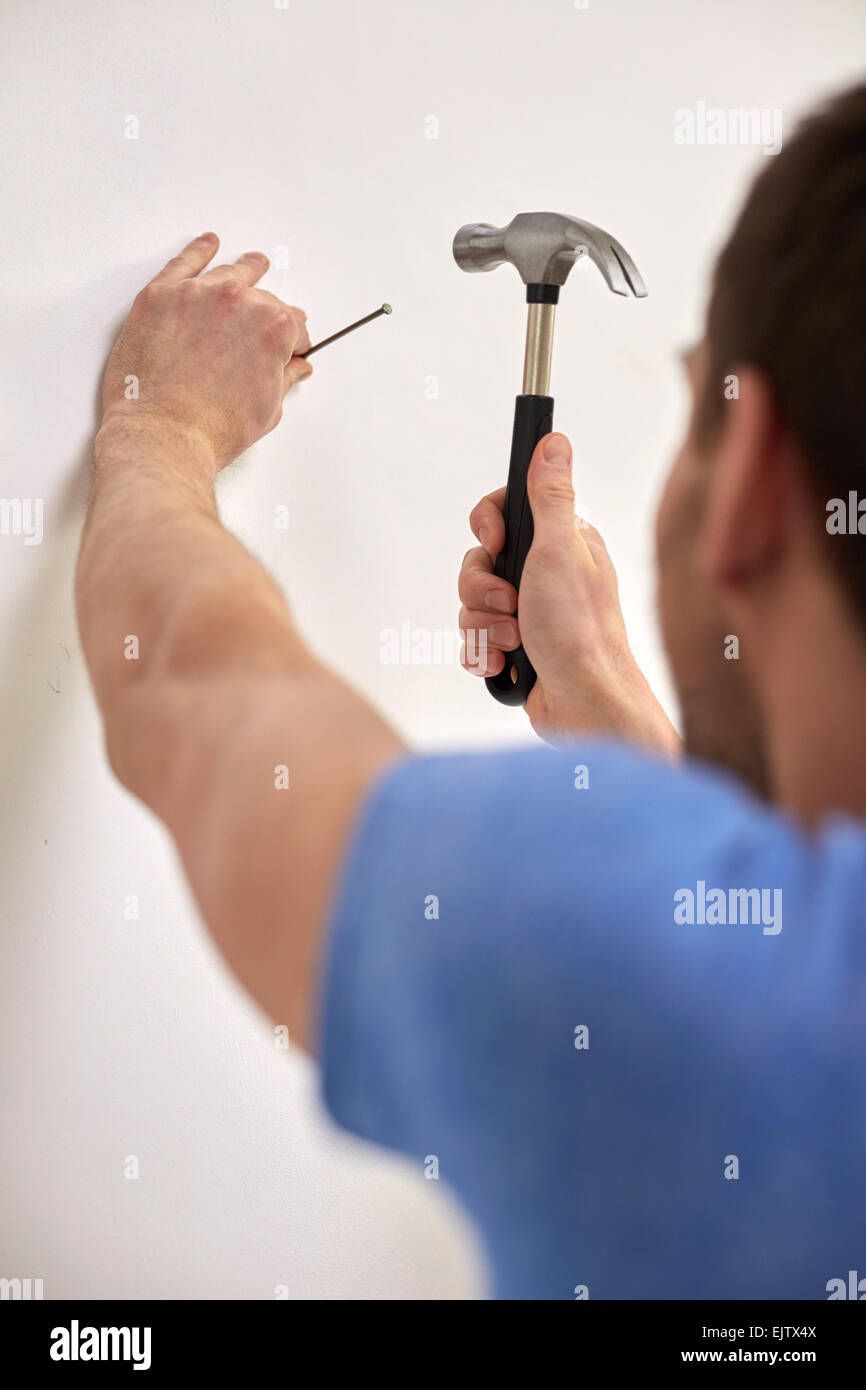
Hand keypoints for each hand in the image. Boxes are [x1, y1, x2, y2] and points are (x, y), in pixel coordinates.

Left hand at [98, 233, 311, 470]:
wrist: (161, 437)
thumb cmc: (209, 430)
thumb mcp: (265, 409)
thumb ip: (284, 379)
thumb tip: (294, 368)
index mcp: (273, 328)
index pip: (294, 325)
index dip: (294, 340)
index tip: (292, 347)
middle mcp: (238, 303)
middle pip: (262, 298)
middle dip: (268, 313)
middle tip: (264, 326)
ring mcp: (196, 294)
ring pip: (227, 274)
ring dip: (244, 271)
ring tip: (253, 266)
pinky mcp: (160, 296)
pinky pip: (184, 262)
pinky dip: (199, 250)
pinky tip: (208, 245)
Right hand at [459, 431, 680, 753]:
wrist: (585, 704)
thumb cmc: (581, 631)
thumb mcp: (559, 551)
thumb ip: (550, 495)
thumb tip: (554, 441)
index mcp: (560, 544)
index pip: (504, 513)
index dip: (488, 529)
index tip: (495, 545)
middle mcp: (544, 576)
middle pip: (478, 563)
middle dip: (481, 589)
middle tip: (508, 604)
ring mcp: (528, 614)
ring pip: (472, 606)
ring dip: (485, 626)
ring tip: (514, 641)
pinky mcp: (516, 649)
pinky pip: (475, 641)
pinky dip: (484, 654)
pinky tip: (507, 664)